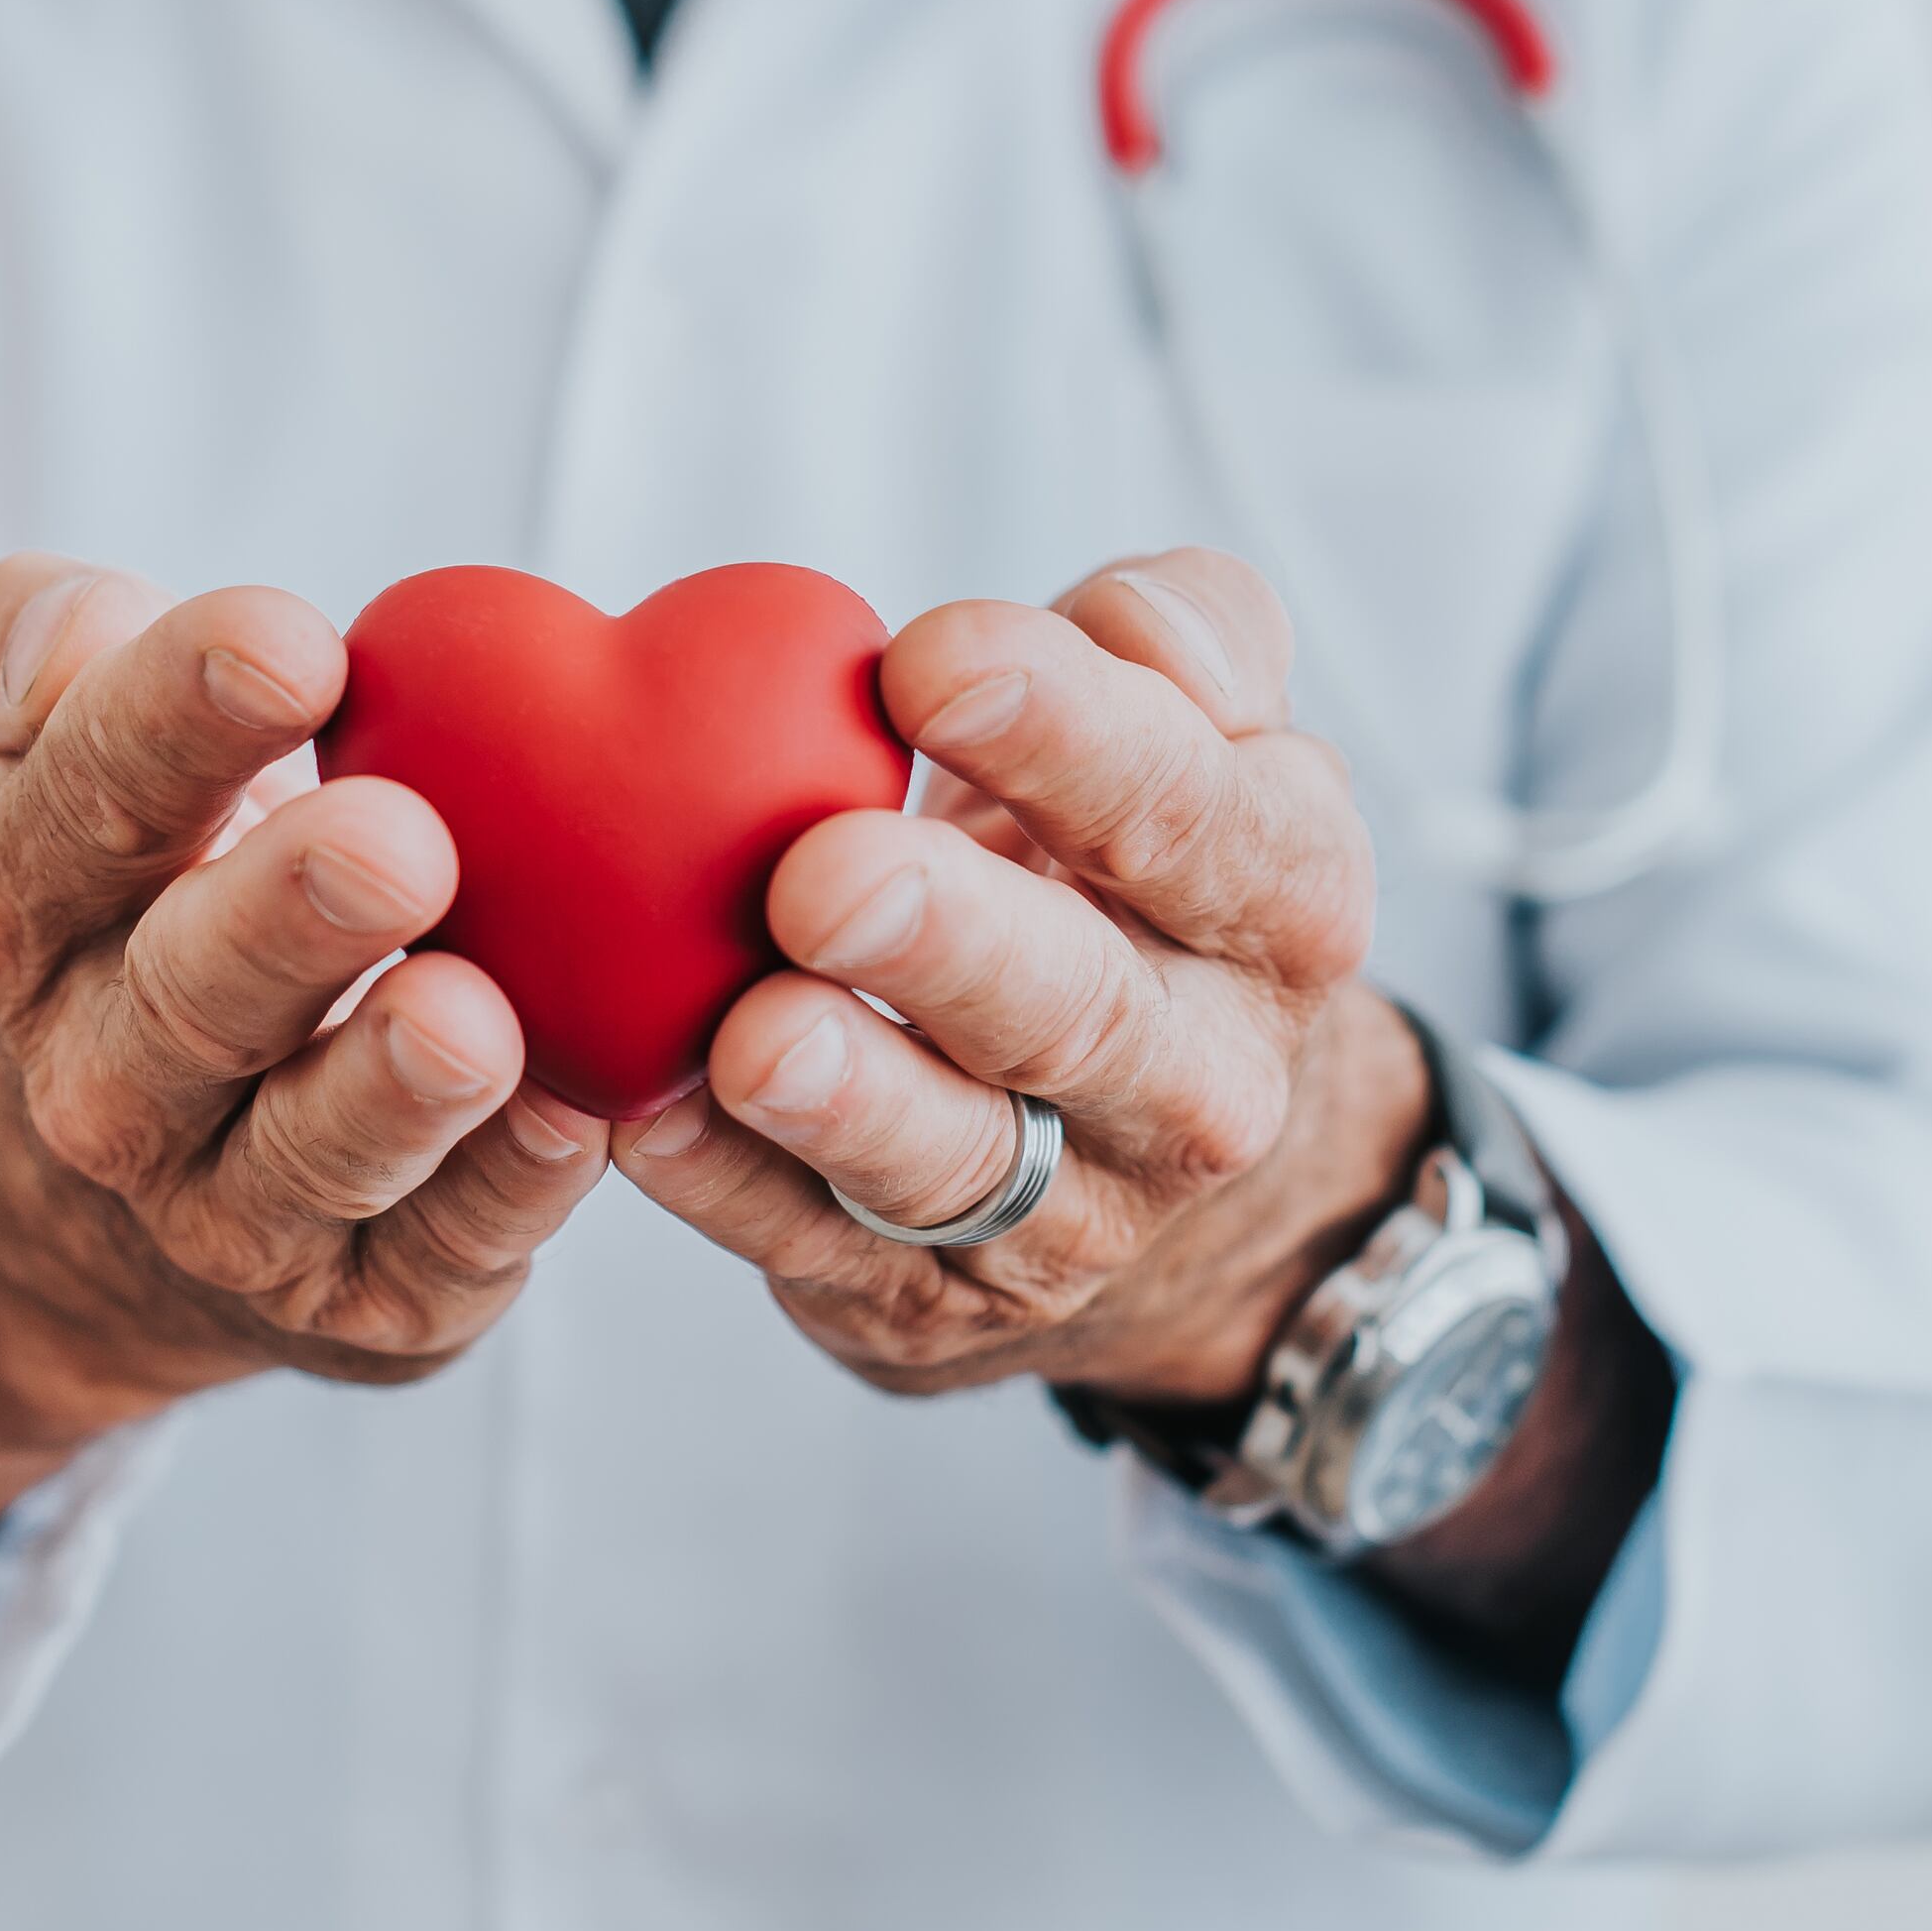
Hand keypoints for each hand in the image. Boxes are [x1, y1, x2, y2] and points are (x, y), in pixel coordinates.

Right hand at [0, 556, 605, 1691]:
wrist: (133, 1166)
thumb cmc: (144, 886)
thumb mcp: (51, 751)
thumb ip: (47, 643)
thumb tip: (77, 632)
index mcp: (21, 906)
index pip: (79, 804)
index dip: (173, 719)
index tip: (294, 640)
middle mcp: (101, 1072)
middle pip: (187, 996)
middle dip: (286, 919)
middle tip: (396, 840)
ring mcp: (224, 1201)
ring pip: (305, 1151)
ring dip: (391, 1090)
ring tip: (469, 1018)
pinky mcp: (359, 1298)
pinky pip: (437, 1252)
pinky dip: (503, 1197)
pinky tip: (575, 1123)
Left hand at [609, 549, 1421, 1403]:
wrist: (1144, 1127)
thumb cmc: (1124, 861)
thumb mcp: (1199, 729)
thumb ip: (1188, 634)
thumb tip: (1135, 628)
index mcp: (1283, 907)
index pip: (1202, 819)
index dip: (1074, 737)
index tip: (929, 659)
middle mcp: (1205, 1078)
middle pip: (1084, 1013)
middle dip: (952, 943)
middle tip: (821, 876)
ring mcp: (1076, 1209)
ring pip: (962, 1163)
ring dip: (850, 1105)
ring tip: (752, 1039)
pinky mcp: (935, 1302)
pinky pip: (818, 1248)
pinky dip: (730, 1191)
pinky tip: (648, 1120)